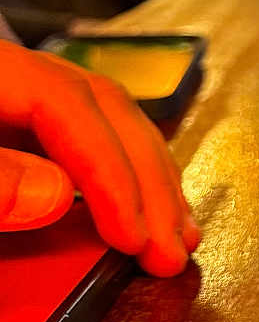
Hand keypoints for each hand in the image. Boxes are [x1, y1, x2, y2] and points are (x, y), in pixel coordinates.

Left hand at [0, 42, 197, 274]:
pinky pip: (83, 131)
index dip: (112, 172)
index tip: (133, 236)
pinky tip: (140, 200)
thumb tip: (55, 196)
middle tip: (172, 248)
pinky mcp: (11, 114)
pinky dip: (122, 168)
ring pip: (104, 115)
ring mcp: (14, 90)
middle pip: (105, 106)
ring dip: (150, 175)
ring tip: (180, 231)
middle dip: (149, 180)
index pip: (73, 107)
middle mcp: (13, 72)